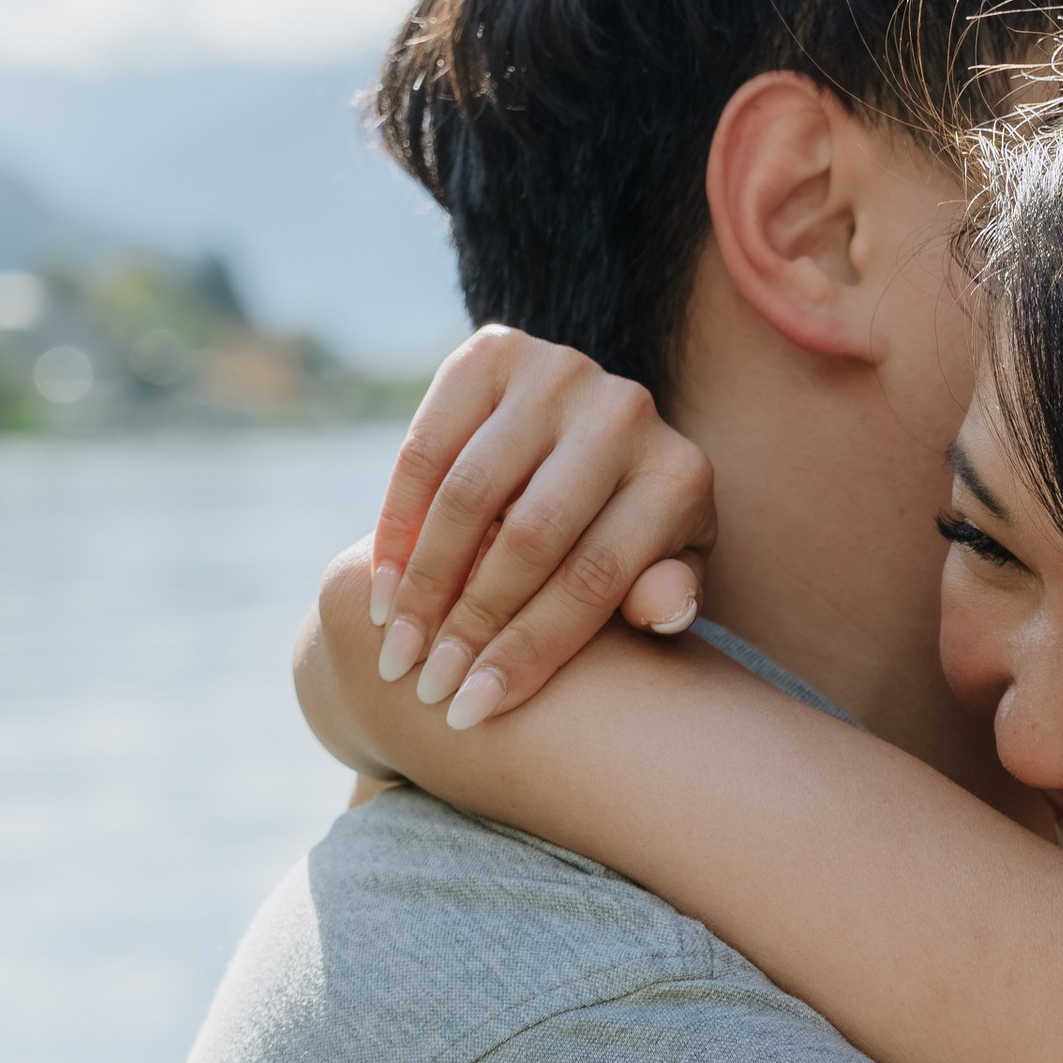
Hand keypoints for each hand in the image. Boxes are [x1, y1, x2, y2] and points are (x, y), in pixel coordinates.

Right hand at [365, 328, 716, 726]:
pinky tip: (382, 585)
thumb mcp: (659, 575)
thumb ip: (664, 596)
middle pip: (531, 538)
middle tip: (423, 685)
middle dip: (470, 624)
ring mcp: (560, 372)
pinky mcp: (495, 352)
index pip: (596, 578)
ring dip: (422, 580)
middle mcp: (628, 411)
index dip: (529, 650)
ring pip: (470, 494)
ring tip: (395, 647)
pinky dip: (397, 521)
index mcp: (680, 476)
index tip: (473, 710)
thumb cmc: (627, 540)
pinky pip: (427, 447)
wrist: (592, 444)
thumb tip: (663, 608)